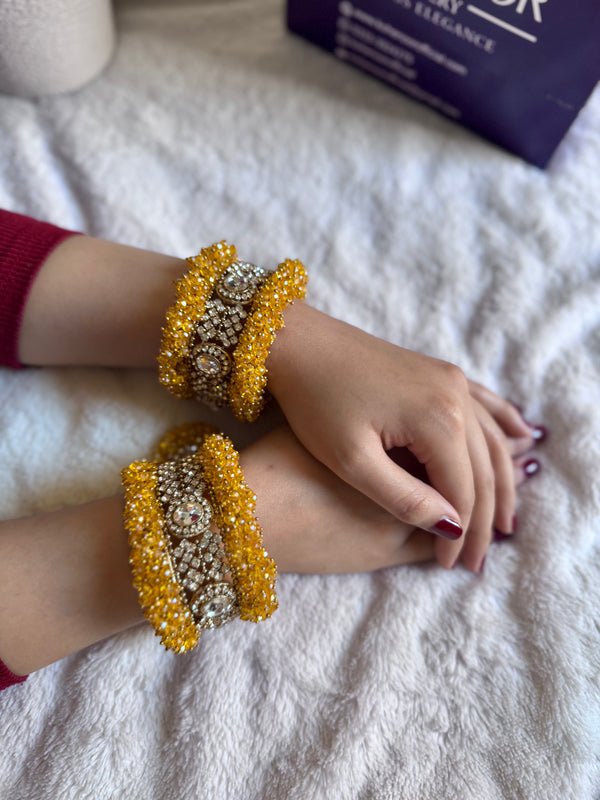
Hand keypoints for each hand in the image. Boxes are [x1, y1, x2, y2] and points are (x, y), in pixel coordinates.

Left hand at [267, 303, 539, 572]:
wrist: (299, 343)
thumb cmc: (316, 401)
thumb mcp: (352, 459)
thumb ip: (404, 497)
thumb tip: (451, 527)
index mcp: (438, 419)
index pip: (462, 492)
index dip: (459, 535)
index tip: (449, 567)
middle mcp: (455, 395)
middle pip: (482, 470)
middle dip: (482, 520)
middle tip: (476, 562)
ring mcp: (450, 379)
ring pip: (489, 441)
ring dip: (498, 483)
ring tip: (504, 522)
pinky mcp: (438, 372)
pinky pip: (483, 404)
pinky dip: (502, 427)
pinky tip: (522, 437)